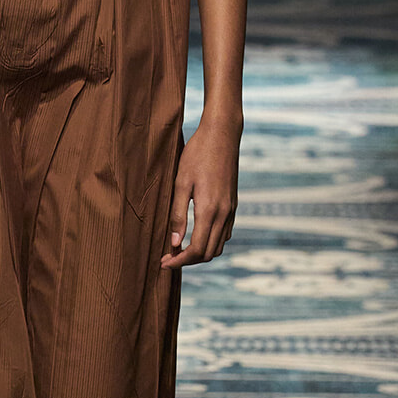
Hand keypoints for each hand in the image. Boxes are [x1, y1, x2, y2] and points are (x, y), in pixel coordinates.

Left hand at [160, 115, 239, 268]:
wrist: (222, 135)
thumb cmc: (197, 155)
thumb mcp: (181, 182)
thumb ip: (178, 214)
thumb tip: (175, 243)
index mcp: (209, 210)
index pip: (196, 249)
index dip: (179, 261)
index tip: (163, 262)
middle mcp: (224, 214)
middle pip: (209, 253)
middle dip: (188, 260)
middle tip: (168, 258)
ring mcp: (231, 210)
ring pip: (219, 245)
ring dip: (200, 253)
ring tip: (180, 249)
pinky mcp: (233, 204)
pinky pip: (225, 233)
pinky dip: (211, 241)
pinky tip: (196, 235)